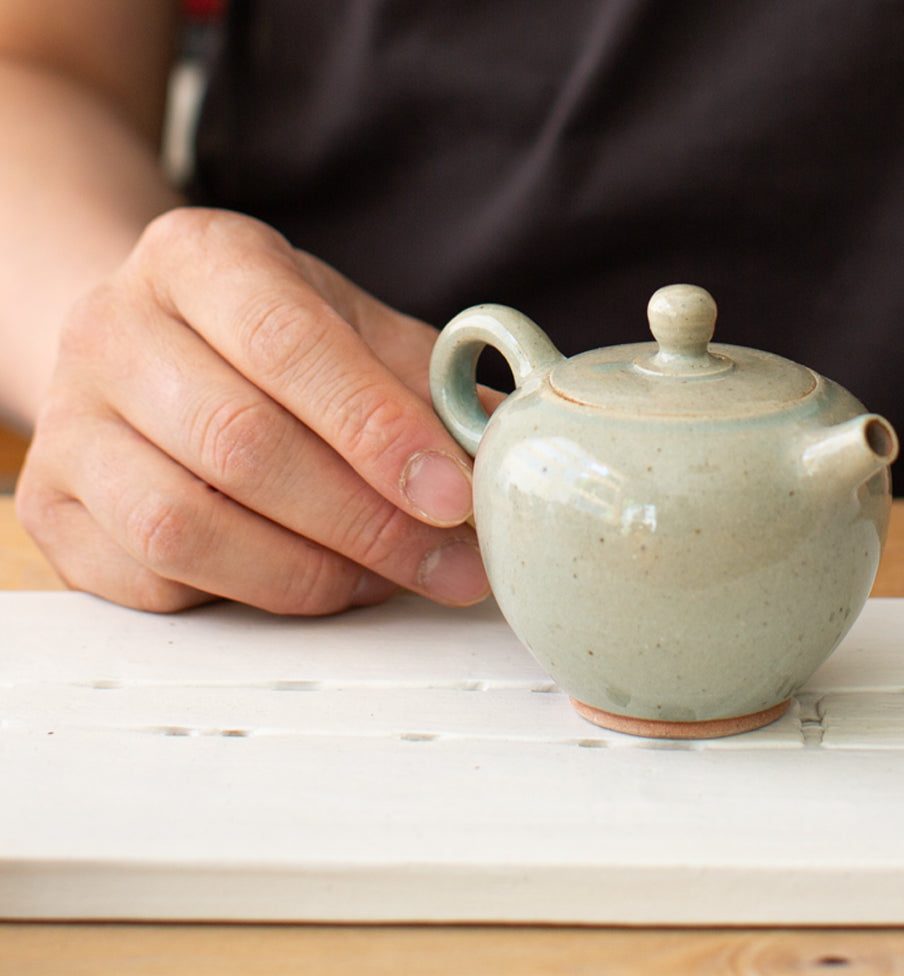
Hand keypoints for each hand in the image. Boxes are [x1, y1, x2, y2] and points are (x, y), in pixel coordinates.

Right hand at [16, 208, 490, 613]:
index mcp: (199, 259)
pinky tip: (316, 581)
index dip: (379, 429)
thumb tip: (508, 445)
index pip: (289, 344)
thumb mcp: (354, 331)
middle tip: (451, 562)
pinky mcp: (53, 509)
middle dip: (366, 521)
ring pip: (185, 525)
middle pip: (240, 443)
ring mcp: (69, 424)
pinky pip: (152, 579)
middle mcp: (113, 328)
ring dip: (310, 571)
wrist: (153, 352)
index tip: (454, 494)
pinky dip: (249, 596)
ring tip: (388, 577)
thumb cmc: (273, 342)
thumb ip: (425, 383)